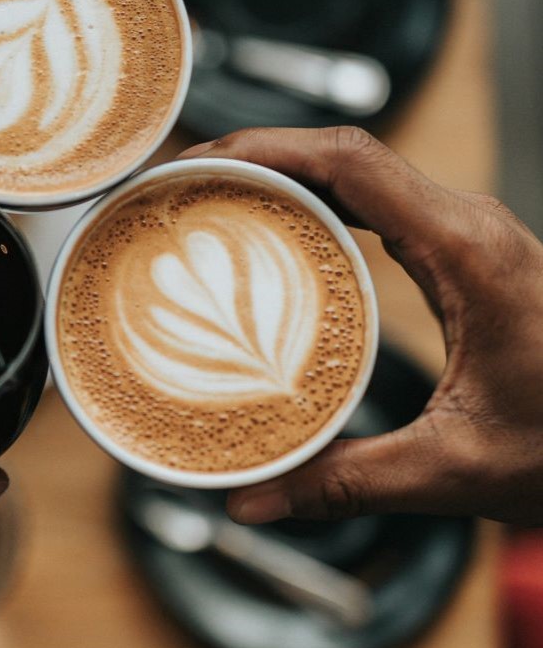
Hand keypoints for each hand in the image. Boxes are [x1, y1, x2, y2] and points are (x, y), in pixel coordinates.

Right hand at [181, 127, 542, 525]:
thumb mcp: (458, 467)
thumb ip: (348, 482)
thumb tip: (252, 500)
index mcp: (465, 249)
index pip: (349, 159)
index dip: (263, 148)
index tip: (197, 163)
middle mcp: (465, 224)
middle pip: (342, 152)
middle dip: (254, 154)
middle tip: (182, 184)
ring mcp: (463, 233)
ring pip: (357, 171)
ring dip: (282, 173)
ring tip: (211, 198)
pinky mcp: (459, 252)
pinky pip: (374, 202)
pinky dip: (315, 201)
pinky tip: (276, 232)